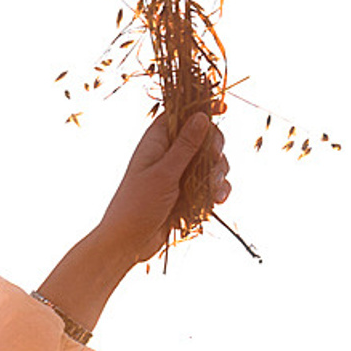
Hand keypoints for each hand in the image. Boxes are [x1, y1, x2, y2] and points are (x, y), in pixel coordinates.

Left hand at [30, 112, 230, 340]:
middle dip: (215, 149)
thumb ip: (185, 146)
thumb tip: (202, 116)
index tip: (222, 108)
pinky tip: (217, 200)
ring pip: (211, 163)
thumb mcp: (163, 173)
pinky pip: (210, 186)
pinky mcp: (188, 194)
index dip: (201, 109)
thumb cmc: (137, 204)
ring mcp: (180, 175)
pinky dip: (217, 191)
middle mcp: (169, 154)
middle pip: (204, 138)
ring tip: (212, 189)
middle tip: (213, 160)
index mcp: (157, 141)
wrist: (128, 243)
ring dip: (218, 174)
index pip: (181, 114)